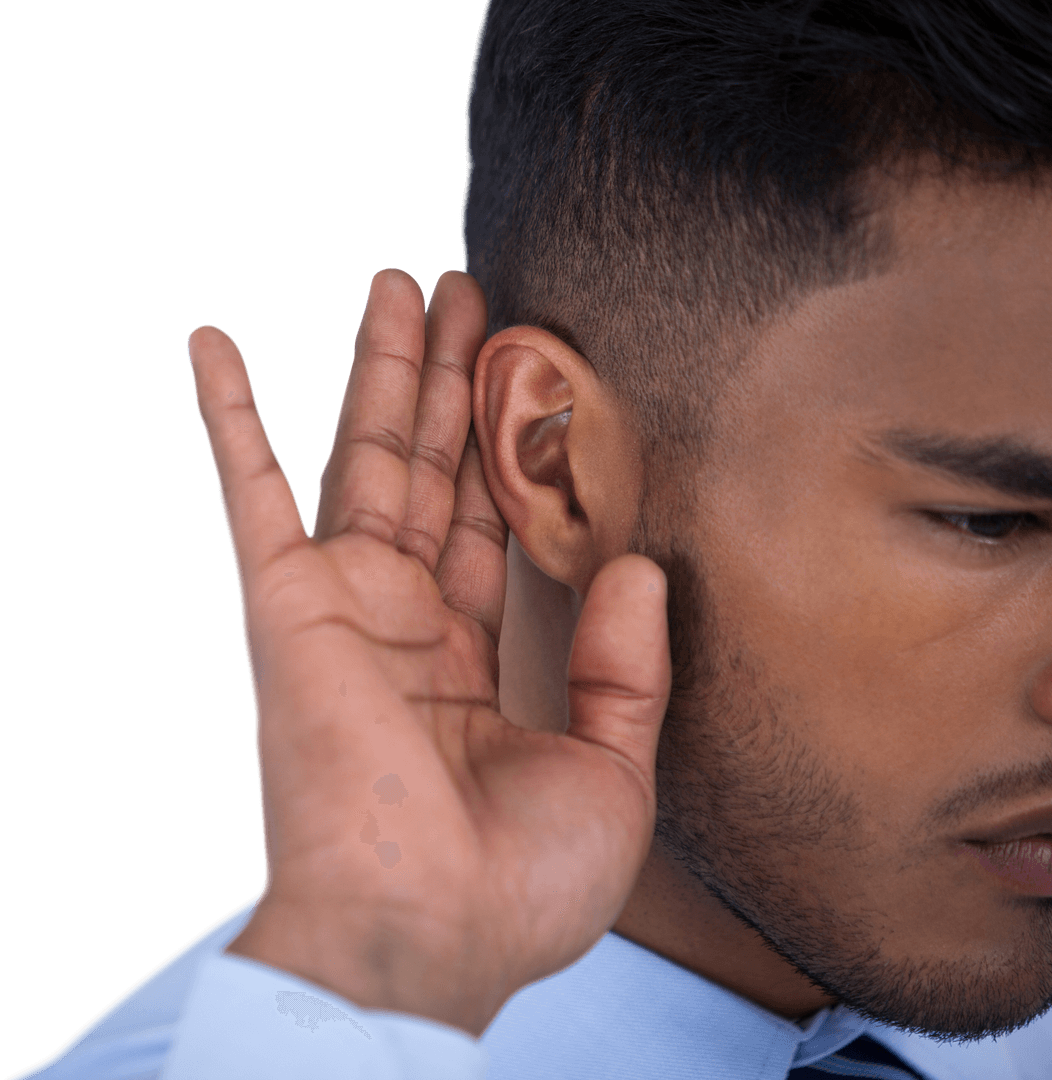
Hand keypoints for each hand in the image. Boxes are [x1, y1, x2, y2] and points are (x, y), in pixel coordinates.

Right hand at [186, 269, 670, 1036]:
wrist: (427, 944)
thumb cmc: (516, 886)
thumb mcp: (610, 774)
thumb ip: (624, 669)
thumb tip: (640, 562)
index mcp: (468, 655)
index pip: (493, 524)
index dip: (515, 450)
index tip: (538, 377)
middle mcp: (403, 618)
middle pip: (432, 469)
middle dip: (451, 382)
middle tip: (470, 294)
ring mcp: (343, 604)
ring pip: (365, 455)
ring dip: (381, 369)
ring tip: (398, 283)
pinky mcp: (288, 603)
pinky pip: (250, 493)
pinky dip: (228, 418)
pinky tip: (214, 344)